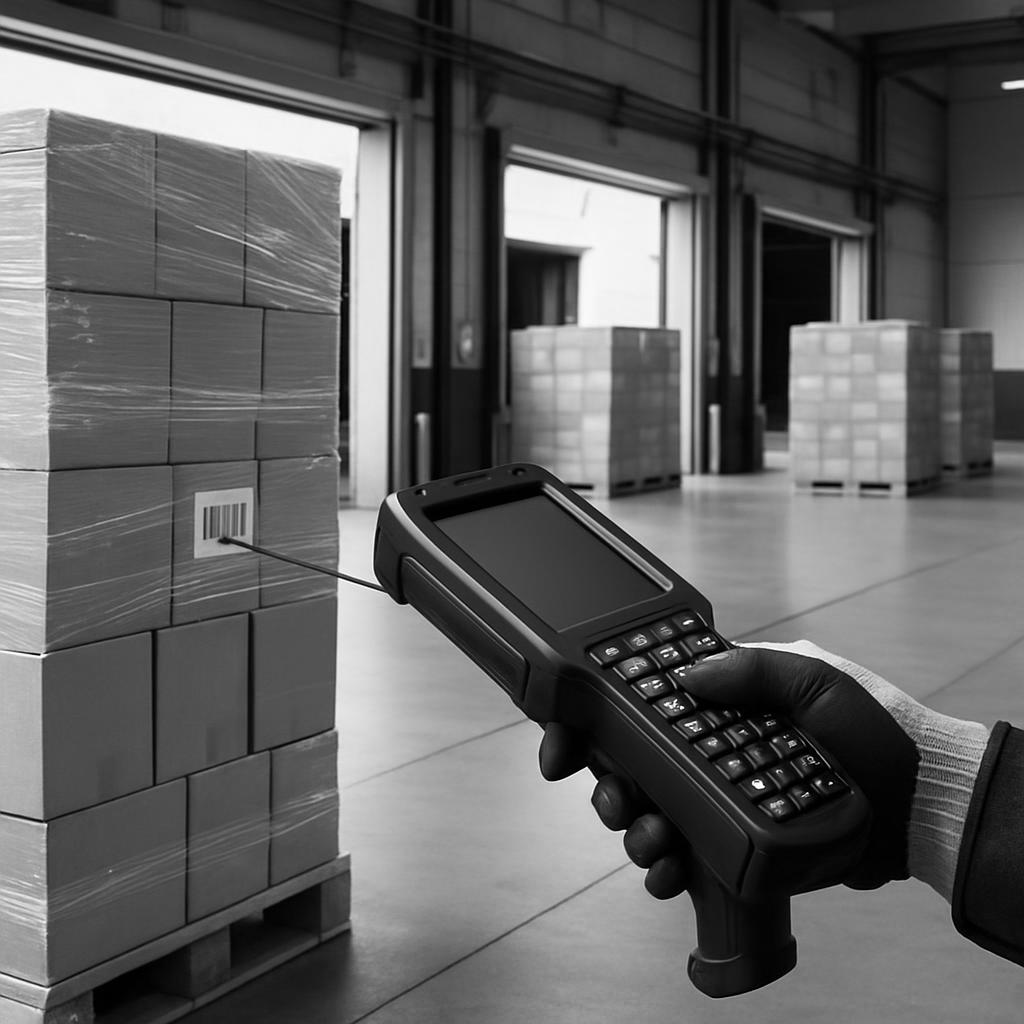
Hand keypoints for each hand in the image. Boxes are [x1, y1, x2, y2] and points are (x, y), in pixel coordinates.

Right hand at [541, 641, 936, 895]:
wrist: (915, 804)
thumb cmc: (870, 730)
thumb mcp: (815, 683)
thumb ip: (752, 671)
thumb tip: (685, 676)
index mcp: (716, 704)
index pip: (638, 704)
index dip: (589, 720)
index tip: (559, 740)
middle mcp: (705, 751)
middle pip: (628, 766)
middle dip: (604, 786)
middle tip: (613, 799)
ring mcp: (716, 799)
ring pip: (646, 816)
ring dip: (630, 830)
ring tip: (649, 839)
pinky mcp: (731, 846)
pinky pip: (682, 860)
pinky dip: (664, 871)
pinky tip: (668, 874)